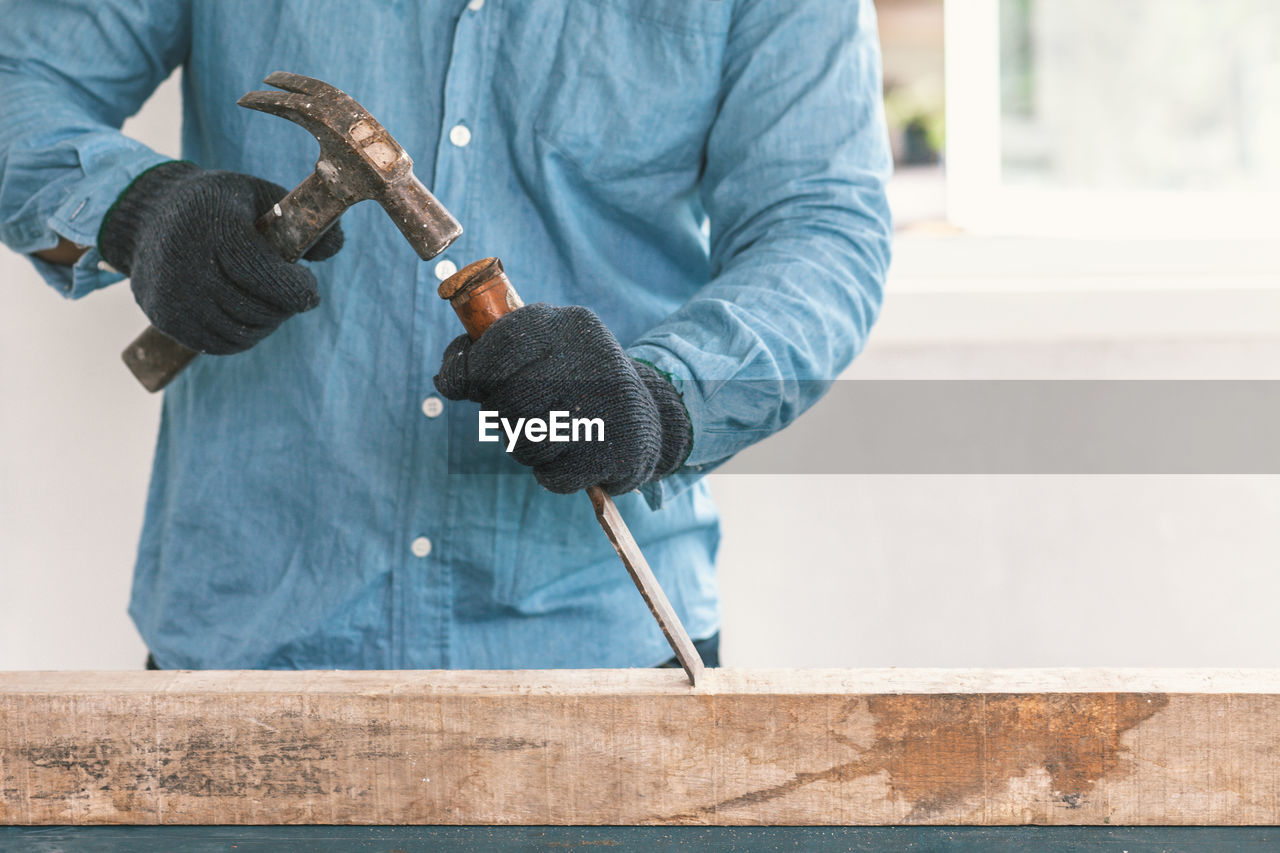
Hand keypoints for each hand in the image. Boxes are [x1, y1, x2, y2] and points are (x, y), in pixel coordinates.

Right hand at [99, 161, 343, 353]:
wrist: (149, 215)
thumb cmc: (219, 205)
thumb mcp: (260, 194)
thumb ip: (300, 219)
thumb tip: (333, 248)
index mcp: (214, 226)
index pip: (263, 273)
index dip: (295, 288)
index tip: (310, 289)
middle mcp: (187, 262)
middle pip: (255, 307)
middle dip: (285, 306)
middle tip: (291, 295)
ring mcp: (173, 294)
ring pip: (240, 332)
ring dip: (267, 324)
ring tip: (271, 304)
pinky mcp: (165, 318)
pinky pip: (219, 345)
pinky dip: (243, 338)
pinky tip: (248, 317)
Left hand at [434, 303, 691, 494]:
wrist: (647, 421)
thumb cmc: (577, 382)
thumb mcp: (546, 348)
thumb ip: (497, 351)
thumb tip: (447, 377)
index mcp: (572, 326)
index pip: (503, 343)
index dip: (468, 369)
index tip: (458, 382)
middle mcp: (594, 362)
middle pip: (508, 398)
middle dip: (499, 413)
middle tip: (514, 413)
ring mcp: (607, 410)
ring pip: (524, 442)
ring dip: (524, 446)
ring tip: (547, 434)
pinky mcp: (611, 454)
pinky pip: (550, 475)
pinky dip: (551, 473)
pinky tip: (571, 455)